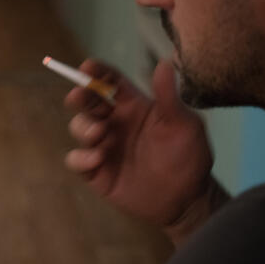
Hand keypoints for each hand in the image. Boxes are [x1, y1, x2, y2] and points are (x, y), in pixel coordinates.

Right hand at [63, 59, 225, 244]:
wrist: (185, 201)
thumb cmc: (188, 158)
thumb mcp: (184, 124)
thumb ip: (169, 97)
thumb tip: (165, 63)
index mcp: (134, 106)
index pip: (110, 82)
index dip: (97, 71)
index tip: (87, 66)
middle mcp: (114, 123)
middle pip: (88, 101)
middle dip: (80, 95)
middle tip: (79, 95)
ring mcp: (103, 146)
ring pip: (79, 127)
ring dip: (83, 127)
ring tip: (99, 134)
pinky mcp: (95, 171)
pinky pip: (76, 160)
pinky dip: (81, 157)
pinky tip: (97, 159)